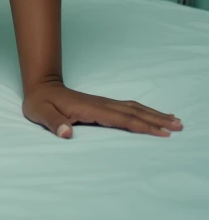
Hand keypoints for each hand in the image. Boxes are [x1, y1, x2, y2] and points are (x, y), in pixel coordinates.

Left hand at [22, 80, 183, 138]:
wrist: (40, 85)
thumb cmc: (40, 102)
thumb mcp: (40, 113)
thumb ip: (53, 123)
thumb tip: (66, 133)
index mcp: (89, 108)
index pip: (120, 119)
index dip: (141, 126)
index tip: (161, 132)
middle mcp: (100, 104)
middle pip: (133, 111)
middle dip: (156, 119)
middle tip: (179, 125)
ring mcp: (102, 103)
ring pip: (132, 107)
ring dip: (153, 114)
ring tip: (174, 120)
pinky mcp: (102, 104)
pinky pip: (127, 108)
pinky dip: (143, 111)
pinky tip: (152, 115)